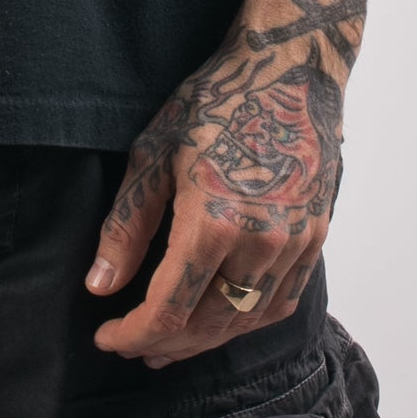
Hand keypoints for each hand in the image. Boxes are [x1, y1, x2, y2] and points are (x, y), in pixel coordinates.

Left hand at [85, 30, 344, 365]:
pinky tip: (222, 320)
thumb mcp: (153, 155)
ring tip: (171, 344)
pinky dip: (246, 320)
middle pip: (208, 325)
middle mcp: (260, 243)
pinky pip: (280, 302)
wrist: (288, 70)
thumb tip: (100, 287)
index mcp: (212, 222)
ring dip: (205, 340)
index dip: (133, 334)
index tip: (107, 338)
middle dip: (164, 343)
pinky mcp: (316, 238)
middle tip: (133, 346)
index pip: (168, 309)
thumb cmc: (214, 103)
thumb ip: (126, 227)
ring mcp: (295, 243)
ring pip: (246, 320)